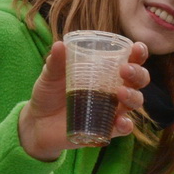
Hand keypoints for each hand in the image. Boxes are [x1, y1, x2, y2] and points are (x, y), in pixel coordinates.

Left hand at [17, 40, 149, 162]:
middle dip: (138, 74)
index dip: (138, 54)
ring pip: (134, 102)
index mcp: (104, 72)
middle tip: (125, 70)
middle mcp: (113, 89)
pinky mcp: (105, 129)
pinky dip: (126, 125)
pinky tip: (121, 121)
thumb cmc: (49, 94)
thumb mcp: (50, 76)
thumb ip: (56, 62)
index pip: (128, 60)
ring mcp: (111, 109)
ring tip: (120, 93)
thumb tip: (59, 45)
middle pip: (137, 81)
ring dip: (133, 97)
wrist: (36, 123)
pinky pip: (122, 128)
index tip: (137, 48)